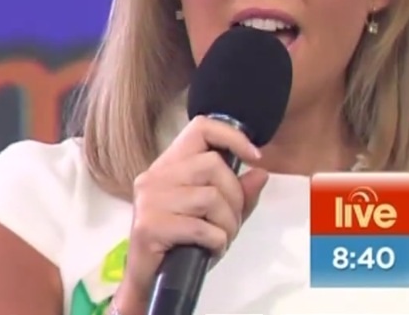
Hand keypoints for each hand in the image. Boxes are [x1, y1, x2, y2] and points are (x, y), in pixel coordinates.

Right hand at [113, 115, 268, 313]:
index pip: (200, 128)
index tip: (254, 156)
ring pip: (210, 196)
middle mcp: (155, 176)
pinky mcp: (150, 225)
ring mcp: (150, 200)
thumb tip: (260, 172)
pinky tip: (210, 250)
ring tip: (220, 239)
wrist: (148, 281)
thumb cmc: (181, 245)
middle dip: (235, 196)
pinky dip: (216, 242)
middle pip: (212, 164)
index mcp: (169, 166)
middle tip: (230, 223)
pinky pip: (202, 227)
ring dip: (226, 224)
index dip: (232, 136)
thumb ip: (239, 194)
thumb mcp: (216, 217)